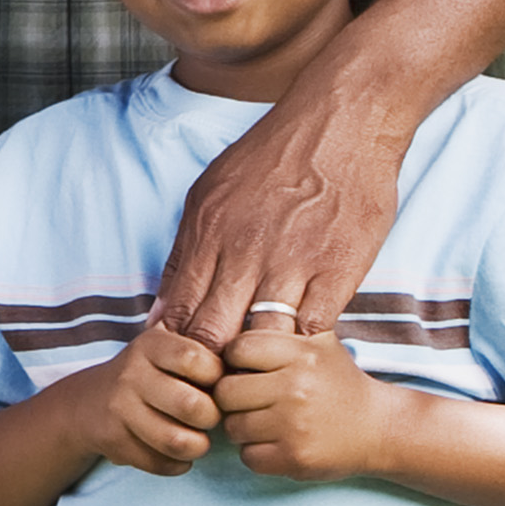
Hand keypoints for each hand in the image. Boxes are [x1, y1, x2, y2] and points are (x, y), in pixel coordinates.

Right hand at [77, 325, 224, 476]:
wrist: (86, 403)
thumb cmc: (147, 377)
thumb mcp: (166, 350)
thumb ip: (202, 353)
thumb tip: (247, 376)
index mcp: (151, 346)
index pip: (196, 360)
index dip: (216, 377)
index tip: (214, 385)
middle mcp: (131, 374)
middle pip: (193, 406)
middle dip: (211, 418)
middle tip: (209, 418)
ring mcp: (119, 408)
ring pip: (177, 441)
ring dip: (197, 447)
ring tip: (198, 441)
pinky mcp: (113, 440)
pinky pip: (159, 463)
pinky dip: (176, 465)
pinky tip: (176, 455)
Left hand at [153, 62, 417, 354]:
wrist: (343, 123)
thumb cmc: (272, 160)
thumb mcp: (209, 195)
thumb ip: (184, 257)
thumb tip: (161, 317)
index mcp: (208, 236)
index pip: (181, 315)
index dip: (180, 351)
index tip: (186, 367)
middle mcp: (245, 252)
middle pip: (214, 333)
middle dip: (211, 366)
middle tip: (217, 383)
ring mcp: (293, 262)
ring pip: (262, 337)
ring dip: (258, 360)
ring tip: (258, 372)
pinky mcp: (338, 269)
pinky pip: (313, 327)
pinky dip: (304, 343)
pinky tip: (300, 346)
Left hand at [212, 318, 389, 483]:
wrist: (379, 428)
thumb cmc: (338, 383)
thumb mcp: (318, 344)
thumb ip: (278, 330)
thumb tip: (225, 331)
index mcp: (301, 354)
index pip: (237, 349)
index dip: (235, 360)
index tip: (247, 369)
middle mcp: (296, 387)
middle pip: (225, 391)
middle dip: (233, 397)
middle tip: (252, 400)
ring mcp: (294, 425)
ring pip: (233, 427)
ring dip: (244, 428)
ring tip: (268, 422)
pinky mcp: (294, 458)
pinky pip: (248, 456)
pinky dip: (257, 453)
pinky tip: (278, 443)